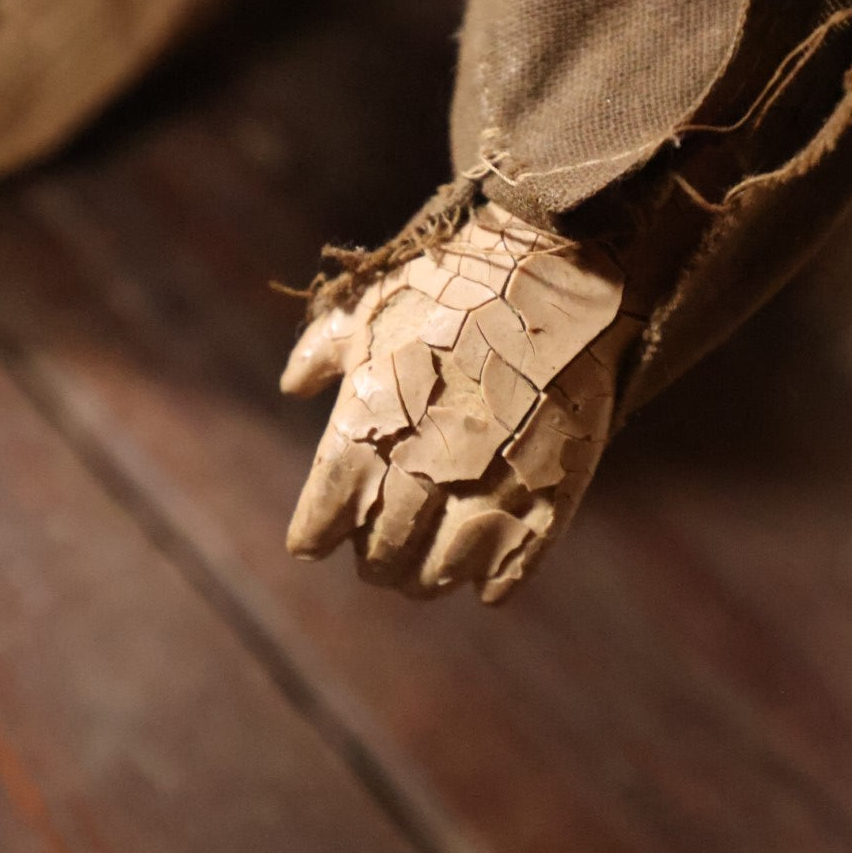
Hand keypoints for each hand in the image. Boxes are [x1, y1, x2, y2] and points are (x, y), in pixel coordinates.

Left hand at [281, 204, 632, 602]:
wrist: (559, 270)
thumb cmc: (456, 283)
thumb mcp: (373, 304)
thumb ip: (322, 350)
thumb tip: (293, 386)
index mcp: (365, 429)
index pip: (321, 523)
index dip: (316, 536)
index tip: (318, 539)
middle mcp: (419, 469)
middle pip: (380, 558)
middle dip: (374, 563)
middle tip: (381, 560)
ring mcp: (487, 486)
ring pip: (441, 574)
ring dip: (429, 578)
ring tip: (429, 572)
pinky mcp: (547, 495)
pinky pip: (511, 570)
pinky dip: (494, 582)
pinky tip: (486, 579)